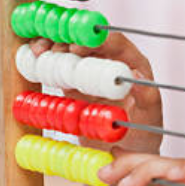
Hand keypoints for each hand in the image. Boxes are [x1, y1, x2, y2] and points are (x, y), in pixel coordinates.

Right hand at [29, 33, 162, 153]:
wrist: (124, 148)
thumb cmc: (144, 129)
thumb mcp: (150, 114)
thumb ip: (147, 95)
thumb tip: (136, 76)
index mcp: (132, 62)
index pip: (115, 42)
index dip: (96, 40)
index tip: (77, 47)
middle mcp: (110, 60)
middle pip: (88, 39)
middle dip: (69, 38)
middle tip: (51, 49)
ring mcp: (90, 69)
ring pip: (70, 47)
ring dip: (53, 44)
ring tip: (39, 52)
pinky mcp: (73, 81)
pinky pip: (58, 64)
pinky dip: (45, 59)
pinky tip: (34, 59)